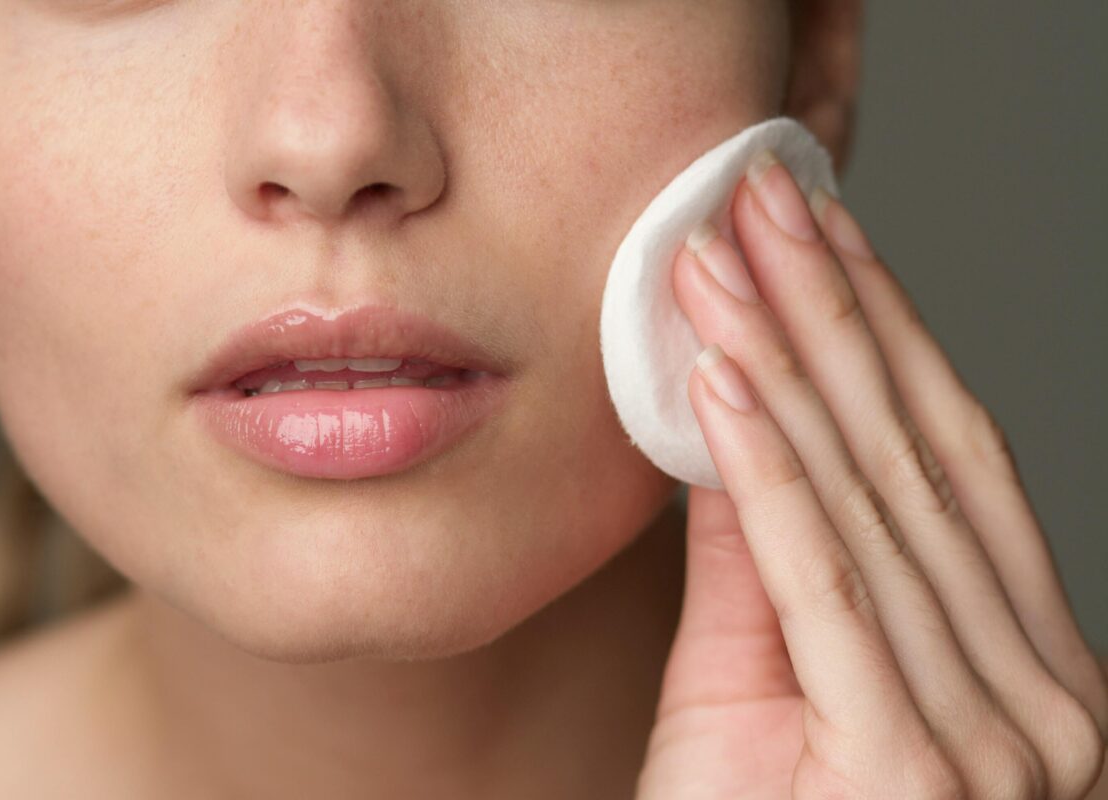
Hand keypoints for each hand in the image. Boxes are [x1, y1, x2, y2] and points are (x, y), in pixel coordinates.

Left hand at [634, 149, 1107, 798]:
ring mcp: (995, 740)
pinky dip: (774, 475)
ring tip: (727, 261)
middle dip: (839, 315)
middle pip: (922, 461)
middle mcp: (1044, 698)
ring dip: (795, 363)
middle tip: (767, 204)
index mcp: (1028, 668)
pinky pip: (826, 587)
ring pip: (877, 504)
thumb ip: (759, 562)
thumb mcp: (759, 687)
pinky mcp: (912, 772)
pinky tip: (730, 378)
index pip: (950, 465)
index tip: (815, 238)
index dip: (881, 338)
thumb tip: (730, 421)